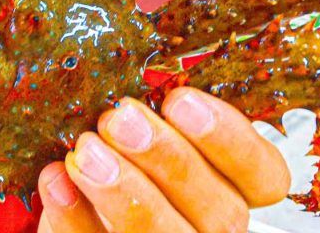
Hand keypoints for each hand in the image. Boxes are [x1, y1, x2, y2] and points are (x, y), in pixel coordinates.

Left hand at [36, 87, 290, 232]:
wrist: (77, 212)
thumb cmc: (118, 162)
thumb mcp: (138, 137)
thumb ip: (142, 122)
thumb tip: (123, 103)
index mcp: (230, 189)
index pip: (264, 174)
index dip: (229, 140)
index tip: (180, 100)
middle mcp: (212, 229)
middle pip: (219, 209)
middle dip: (168, 159)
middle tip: (120, 118)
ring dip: (124, 192)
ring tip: (85, 151)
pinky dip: (73, 217)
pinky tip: (55, 182)